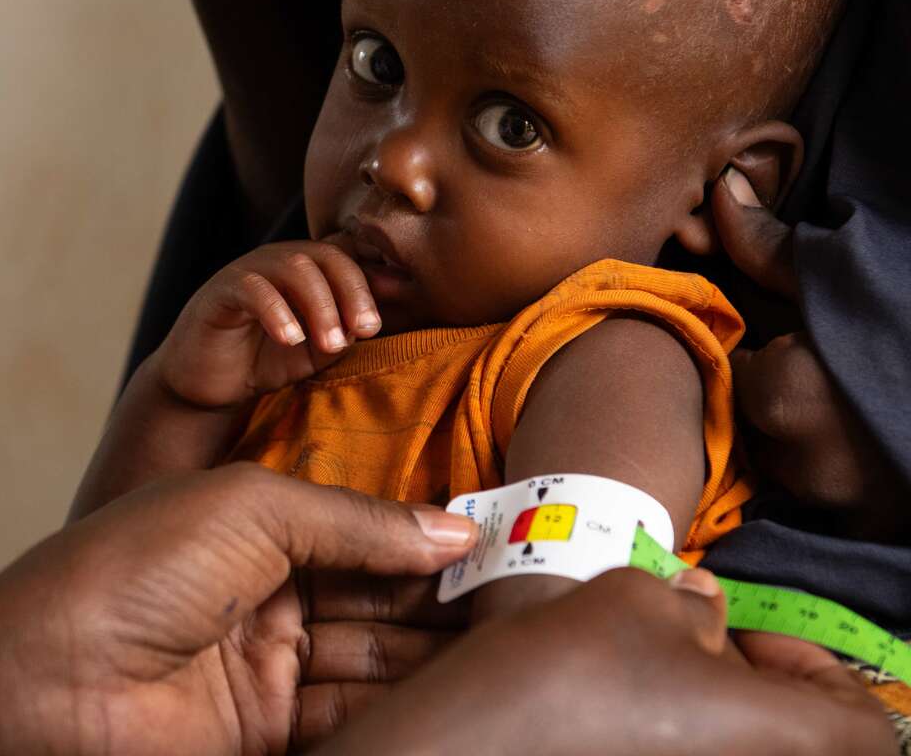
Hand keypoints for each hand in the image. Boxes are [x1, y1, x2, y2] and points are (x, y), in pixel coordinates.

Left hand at [0, 464, 477, 755]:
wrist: (45, 677)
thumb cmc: (136, 564)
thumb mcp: (254, 507)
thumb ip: (357, 522)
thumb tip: (454, 531)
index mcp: (262, 528)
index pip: (366, 532)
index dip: (429, 539)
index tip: (502, 543)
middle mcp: (271, 599)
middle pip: (380, 601)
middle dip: (445, 602)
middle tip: (524, 598)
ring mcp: (269, 674)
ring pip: (376, 663)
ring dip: (436, 659)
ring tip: (510, 648)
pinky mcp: (267, 740)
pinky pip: (352, 718)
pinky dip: (402, 709)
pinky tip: (455, 699)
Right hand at [157, 239, 380, 408]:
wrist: (210, 384)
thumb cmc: (265, 360)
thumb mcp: (315, 350)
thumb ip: (344, 332)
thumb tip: (374, 321)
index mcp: (309, 270)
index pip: (348, 257)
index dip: (373, 280)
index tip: (389, 314)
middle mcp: (281, 261)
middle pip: (327, 255)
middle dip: (353, 291)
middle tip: (367, 329)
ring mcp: (249, 271)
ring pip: (293, 266)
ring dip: (320, 304)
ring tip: (330, 343)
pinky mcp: (221, 291)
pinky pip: (252, 288)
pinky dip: (276, 311)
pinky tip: (290, 338)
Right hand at [317, 567, 894, 755]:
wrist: (476, 743)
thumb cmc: (575, 668)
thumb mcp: (639, 597)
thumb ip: (689, 601)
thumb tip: (703, 607)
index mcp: (777, 742)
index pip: (862, 726)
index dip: (815, 670)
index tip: (744, 633)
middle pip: (790, 737)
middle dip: (746, 678)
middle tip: (687, 637)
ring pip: (730, 745)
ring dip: (704, 702)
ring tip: (640, 657)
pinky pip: (683, 753)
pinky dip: (667, 724)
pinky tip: (614, 695)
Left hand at [713, 168, 906, 535]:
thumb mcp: (840, 275)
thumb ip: (766, 243)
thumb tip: (721, 184)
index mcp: (784, 397)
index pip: (733, 377)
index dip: (759, 355)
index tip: (791, 341)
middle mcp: (807, 463)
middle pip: (759, 429)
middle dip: (779, 402)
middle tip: (826, 373)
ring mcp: (848, 505)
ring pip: (796, 471)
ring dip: (811, 446)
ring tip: (851, 408)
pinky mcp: (882, 528)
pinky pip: (837, 508)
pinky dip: (848, 481)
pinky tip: (870, 444)